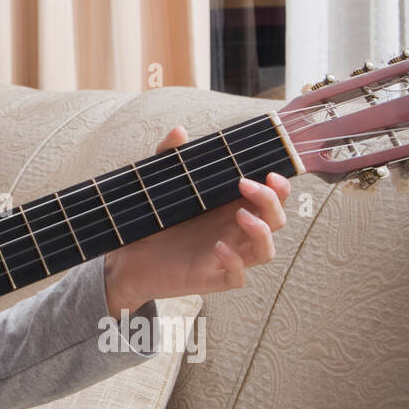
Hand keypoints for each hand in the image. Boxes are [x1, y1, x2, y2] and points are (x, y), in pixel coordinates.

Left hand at [103, 124, 290, 314]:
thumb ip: (169, 157)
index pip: (270, 198)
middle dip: (271, 201)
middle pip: (276, 220)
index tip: (269, 172)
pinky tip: (218, 248)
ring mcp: (226, 256)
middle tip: (245, 184)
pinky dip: (234, 263)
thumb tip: (179, 130)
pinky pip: (238, 278)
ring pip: (265, 251)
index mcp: (230, 207)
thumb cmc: (153, 221)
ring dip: (262, 233)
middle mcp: (234, 231)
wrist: (128, 257)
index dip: (279, 187)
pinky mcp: (211, 278)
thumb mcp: (159, 185)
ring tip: (240, 216)